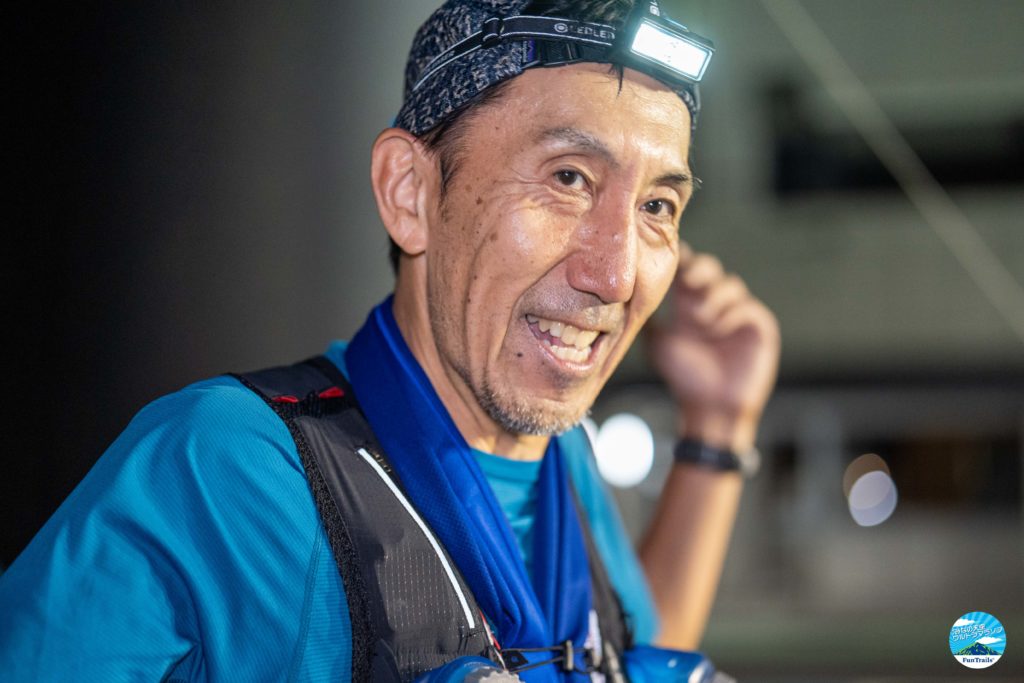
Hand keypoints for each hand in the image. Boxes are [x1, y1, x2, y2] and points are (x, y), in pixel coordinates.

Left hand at [648, 243, 780, 450]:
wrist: (709, 407)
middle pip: (710, 268)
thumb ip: (650, 319)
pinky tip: (716, 329)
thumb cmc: (685, 377)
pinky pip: (748, 308)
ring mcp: (738, 314)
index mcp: (691, 304)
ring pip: (730, 284)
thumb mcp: (659, 344)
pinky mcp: (759, 328)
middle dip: (699, 269)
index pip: (687, 270)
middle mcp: (715, 303)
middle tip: (688, 280)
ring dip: (713, 297)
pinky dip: (731, 313)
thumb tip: (632, 296)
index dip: (681, 261)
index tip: (669, 260)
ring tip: (700, 320)